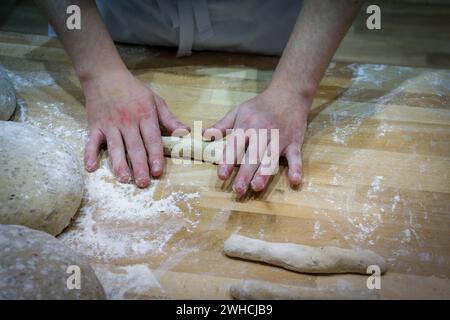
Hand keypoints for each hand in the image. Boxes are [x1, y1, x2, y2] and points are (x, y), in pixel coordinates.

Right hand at [83, 70, 188, 187]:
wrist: (105, 75)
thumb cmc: (133, 89)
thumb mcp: (155, 100)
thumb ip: (169, 118)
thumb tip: (185, 132)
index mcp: (145, 116)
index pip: (151, 139)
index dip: (155, 155)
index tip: (157, 171)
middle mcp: (127, 122)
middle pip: (134, 147)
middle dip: (139, 165)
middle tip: (143, 183)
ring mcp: (110, 124)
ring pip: (115, 147)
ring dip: (119, 163)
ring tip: (124, 179)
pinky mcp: (95, 126)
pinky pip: (91, 141)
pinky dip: (89, 154)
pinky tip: (90, 167)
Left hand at [203, 86, 310, 195]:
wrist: (289, 94)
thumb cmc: (260, 106)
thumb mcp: (238, 111)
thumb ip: (222, 125)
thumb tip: (203, 134)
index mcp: (246, 126)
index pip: (235, 146)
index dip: (228, 161)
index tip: (222, 176)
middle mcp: (262, 134)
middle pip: (252, 156)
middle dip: (245, 173)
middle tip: (237, 190)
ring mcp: (279, 139)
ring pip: (271, 158)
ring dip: (264, 173)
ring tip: (257, 187)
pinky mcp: (294, 142)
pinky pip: (295, 156)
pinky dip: (296, 168)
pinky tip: (295, 181)